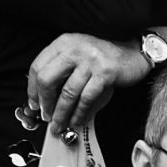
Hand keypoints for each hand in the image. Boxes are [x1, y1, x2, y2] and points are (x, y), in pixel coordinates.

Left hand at [27, 32, 149, 133]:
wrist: (135, 53)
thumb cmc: (105, 56)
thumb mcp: (79, 54)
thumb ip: (62, 67)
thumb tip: (45, 95)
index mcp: (64, 43)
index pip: (37, 66)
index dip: (32, 89)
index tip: (34, 104)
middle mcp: (74, 49)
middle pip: (47, 79)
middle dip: (45, 102)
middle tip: (46, 116)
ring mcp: (90, 61)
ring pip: (67, 92)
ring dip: (61, 113)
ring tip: (59, 124)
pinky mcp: (105, 73)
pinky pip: (86, 98)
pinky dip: (79, 113)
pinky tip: (77, 120)